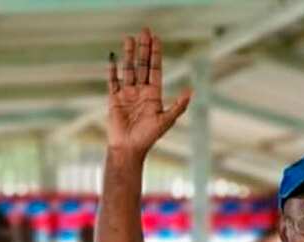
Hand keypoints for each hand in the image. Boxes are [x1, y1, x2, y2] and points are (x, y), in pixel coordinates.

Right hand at [106, 27, 190, 159]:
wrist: (128, 149)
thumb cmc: (148, 137)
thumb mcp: (166, 120)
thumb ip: (178, 106)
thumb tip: (191, 91)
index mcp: (153, 95)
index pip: (155, 69)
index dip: (156, 54)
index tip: (156, 39)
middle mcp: (140, 92)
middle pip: (142, 65)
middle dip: (144, 48)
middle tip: (145, 31)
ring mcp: (127, 94)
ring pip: (128, 69)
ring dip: (129, 54)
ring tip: (129, 38)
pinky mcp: (114, 100)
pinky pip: (113, 81)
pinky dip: (112, 70)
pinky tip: (113, 58)